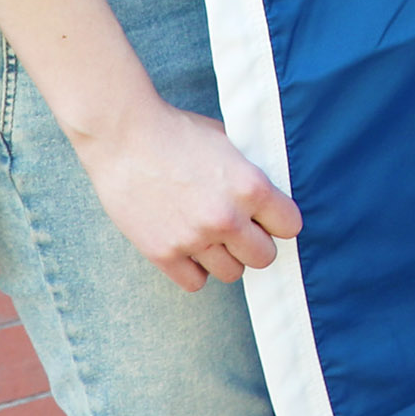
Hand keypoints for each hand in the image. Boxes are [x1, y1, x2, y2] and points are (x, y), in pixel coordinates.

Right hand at [72, 96, 303, 292]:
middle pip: (265, 257)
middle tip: (239, 229)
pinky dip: (194, 269)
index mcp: (251, 186)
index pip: (290, 226)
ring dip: (225, 257)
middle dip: (255, 243)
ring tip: (210, 236)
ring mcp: (194, 239)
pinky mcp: (162, 253)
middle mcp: (227, 218)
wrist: (123, 135)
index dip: (278, 221)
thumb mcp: (228, 142)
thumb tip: (271, 196)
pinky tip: (188, 247)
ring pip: (232, 273)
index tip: (266, 217)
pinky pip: (195, 283)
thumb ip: (250, 174)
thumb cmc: (177, 132)